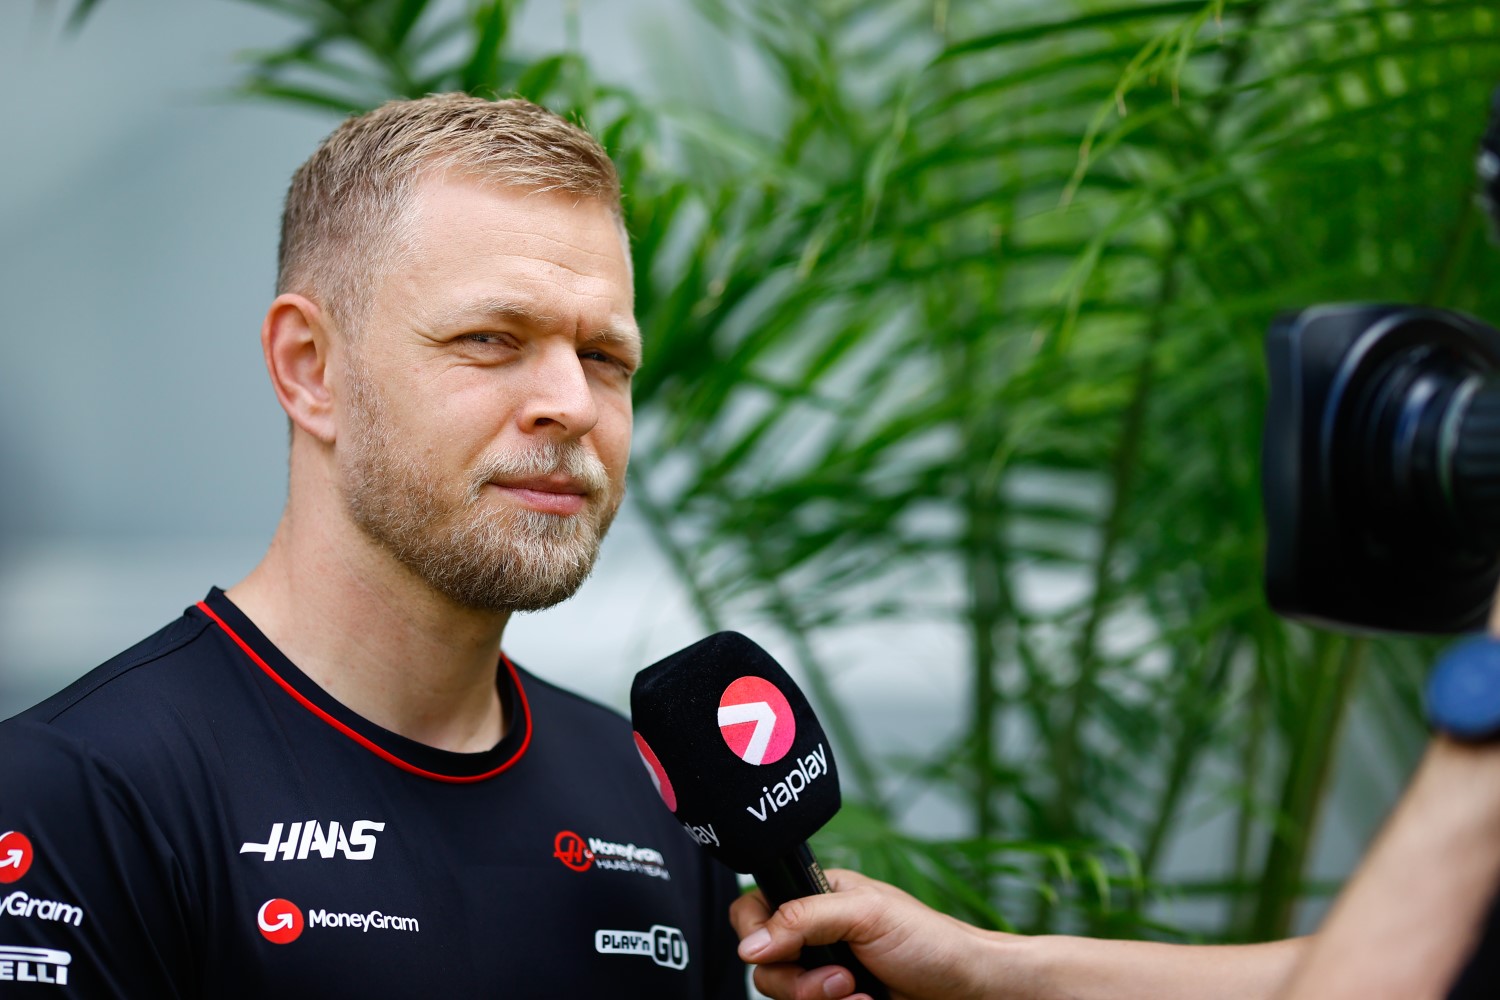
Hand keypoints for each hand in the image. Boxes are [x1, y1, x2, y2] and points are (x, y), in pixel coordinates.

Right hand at [730, 868, 1007, 999]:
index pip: (754, 910)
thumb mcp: (866, 915)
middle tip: (840, 977)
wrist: (968, 990)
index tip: (778, 951)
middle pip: (764, 965)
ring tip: (858, 994)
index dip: (756, 933)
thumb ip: (804, 919)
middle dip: (798, 980)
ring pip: (783, 996)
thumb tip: (751, 943)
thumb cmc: (931, 941)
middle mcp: (813, 936)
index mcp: (816, 899)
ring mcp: (823, 973)